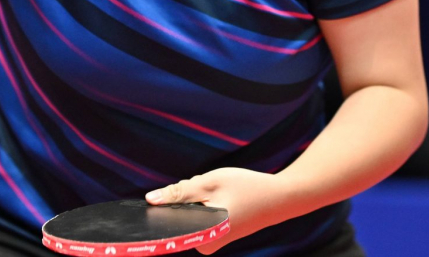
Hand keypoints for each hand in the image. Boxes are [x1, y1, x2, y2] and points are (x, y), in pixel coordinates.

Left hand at [145, 168, 295, 253]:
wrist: (278, 198)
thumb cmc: (246, 188)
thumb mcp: (209, 183)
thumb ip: (179, 192)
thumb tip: (150, 200)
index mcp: (202, 237)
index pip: (169, 222)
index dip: (166, 204)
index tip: (175, 193)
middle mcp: (205, 245)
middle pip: (179, 213)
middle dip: (187, 194)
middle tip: (210, 186)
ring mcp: (211, 240)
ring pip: (189, 210)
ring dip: (197, 195)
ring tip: (220, 190)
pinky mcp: (215, 233)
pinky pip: (199, 212)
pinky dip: (205, 200)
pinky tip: (222, 195)